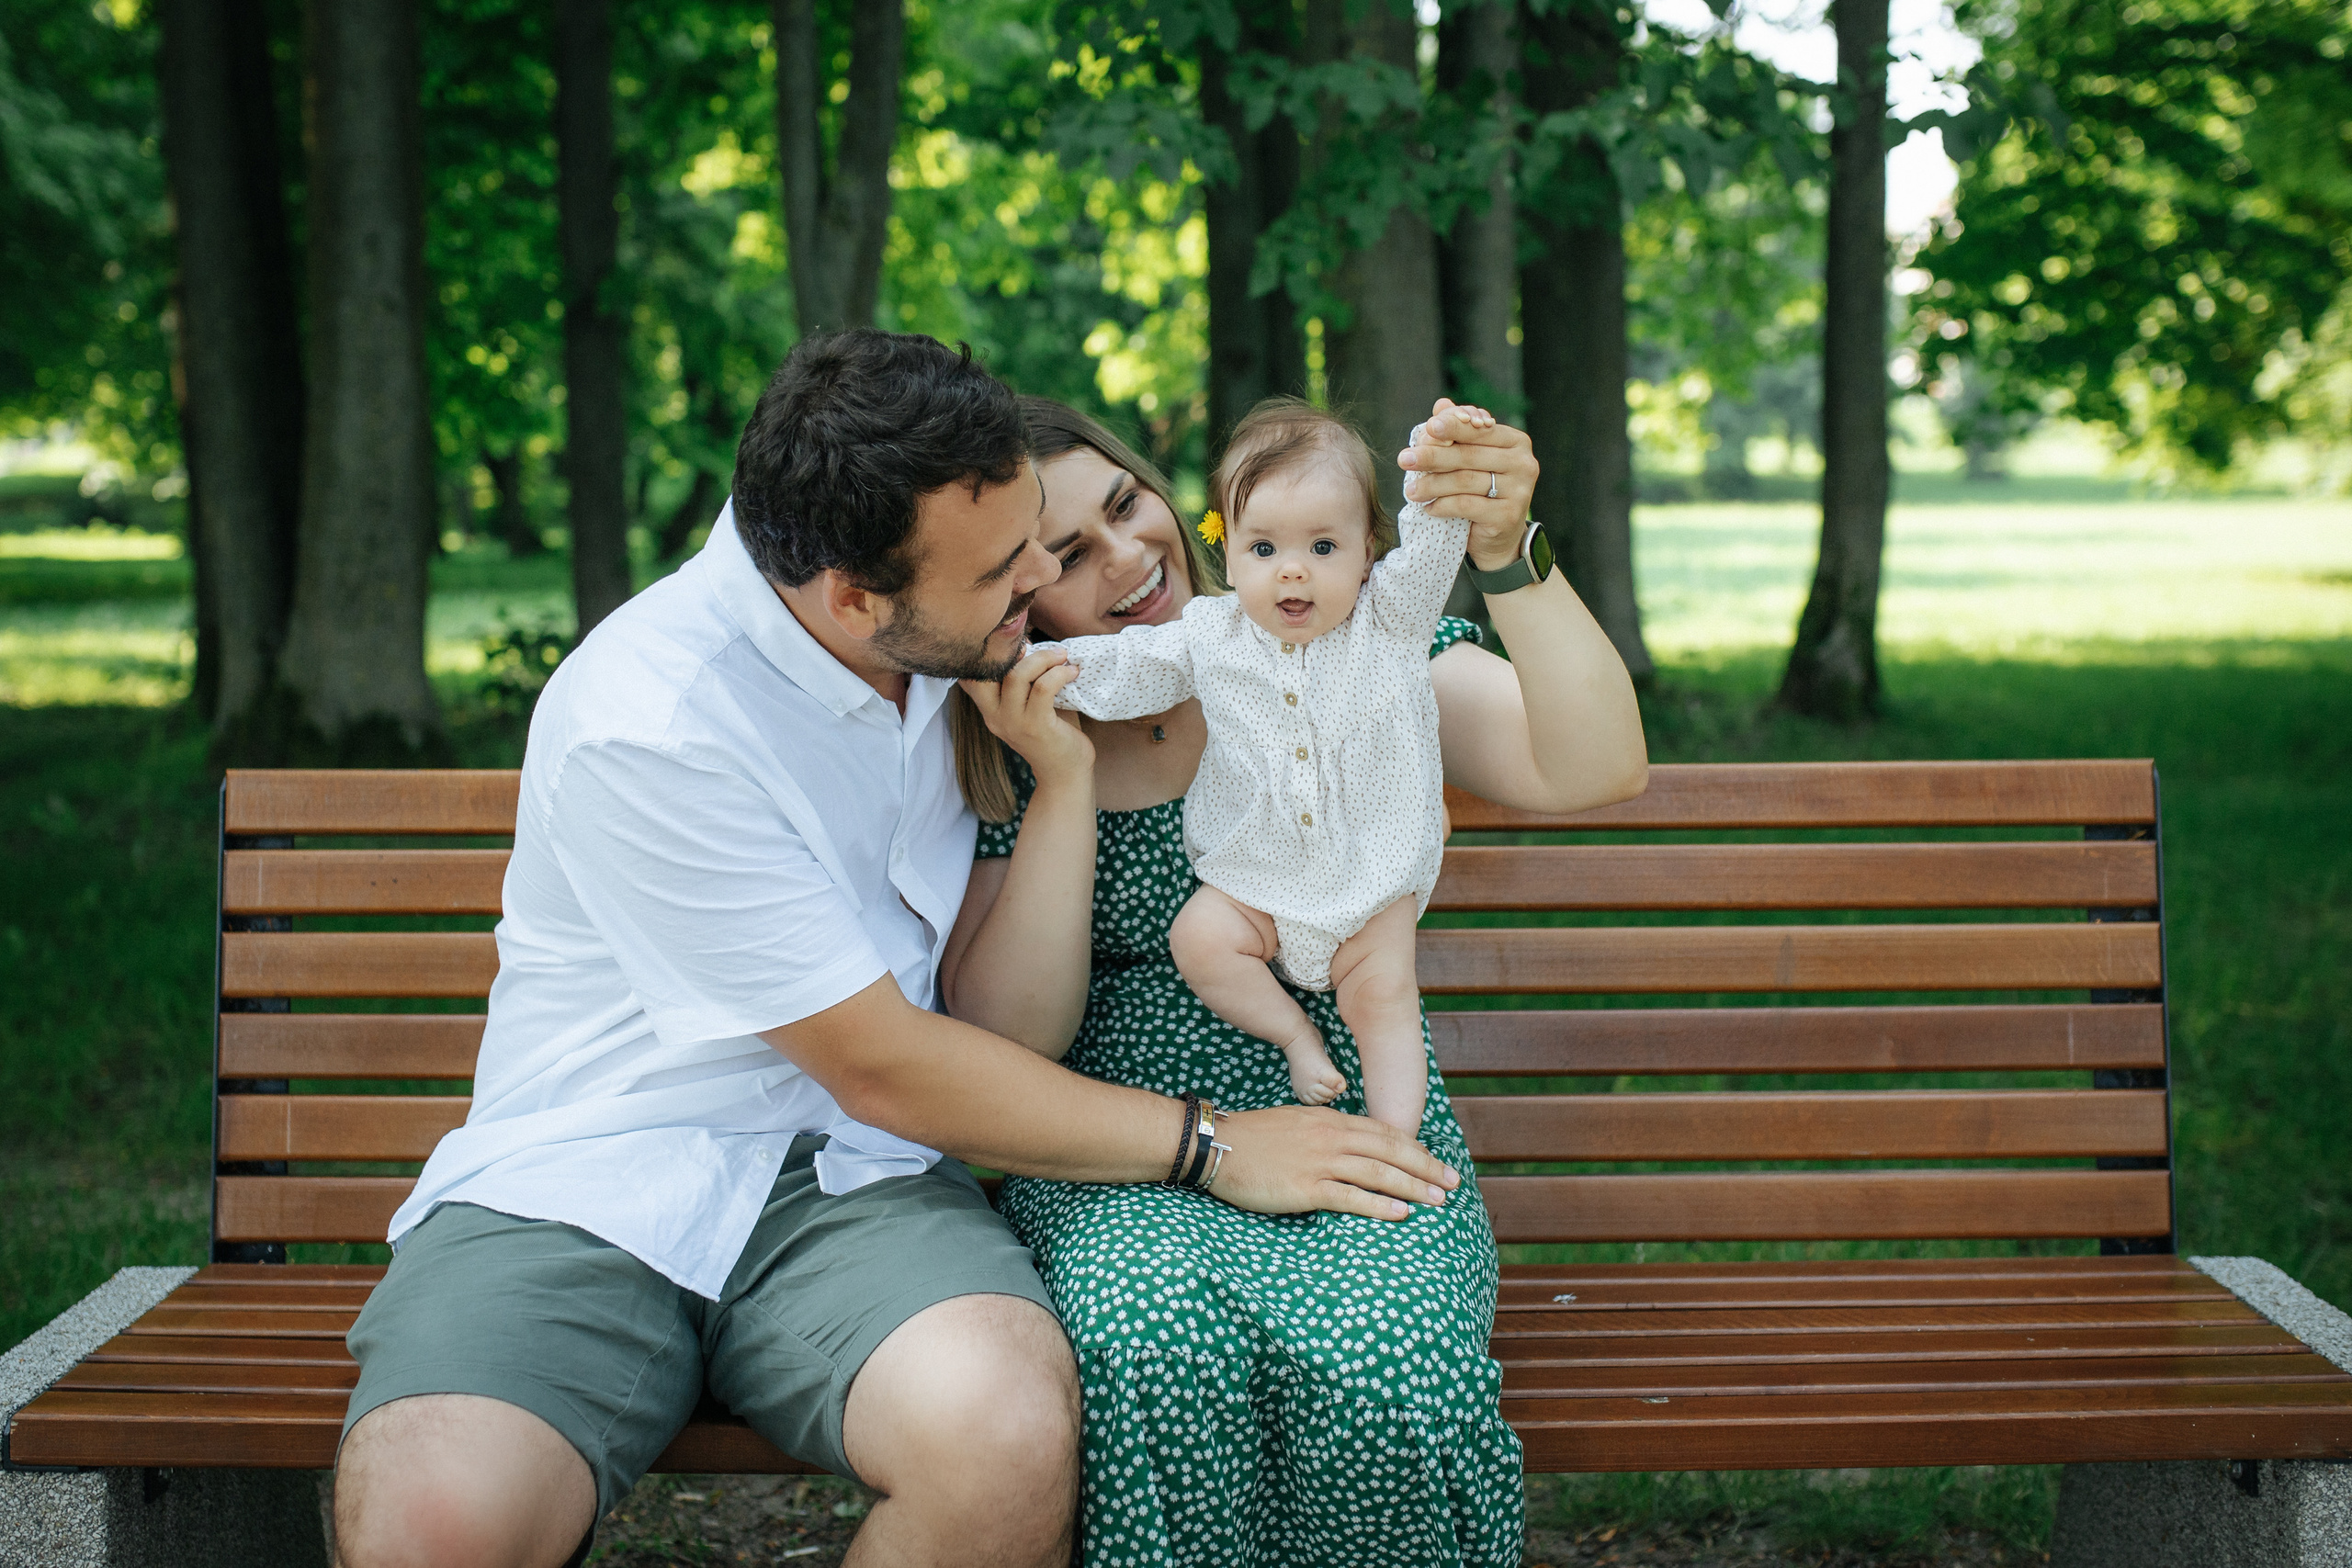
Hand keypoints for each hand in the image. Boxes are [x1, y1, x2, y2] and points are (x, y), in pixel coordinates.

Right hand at [960, 647, 1092, 786]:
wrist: (1066, 773)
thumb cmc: (1053, 732)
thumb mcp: (1030, 703)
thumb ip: (1025, 678)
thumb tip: (1026, 641)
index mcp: (990, 709)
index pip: (971, 675)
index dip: (989, 651)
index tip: (1016, 639)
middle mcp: (994, 716)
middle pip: (989, 669)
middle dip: (1013, 648)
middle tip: (1042, 645)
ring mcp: (1013, 722)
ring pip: (1018, 675)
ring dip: (1044, 658)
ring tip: (1063, 657)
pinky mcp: (1036, 726)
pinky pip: (1043, 687)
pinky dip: (1059, 673)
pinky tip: (1071, 673)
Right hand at [1210, 1105, 1460, 1220]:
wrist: (1217, 1144)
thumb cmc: (1253, 1138)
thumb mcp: (1296, 1123)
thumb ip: (1326, 1132)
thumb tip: (1352, 1147)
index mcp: (1330, 1119)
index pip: (1383, 1132)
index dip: (1415, 1149)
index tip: (1436, 1163)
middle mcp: (1331, 1136)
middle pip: (1390, 1151)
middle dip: (1425, 1168)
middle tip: (1452, 1184)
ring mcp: (1319, 1161)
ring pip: (1377, 1173)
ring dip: (1412, 1187)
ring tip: (1438, 1201)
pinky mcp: (1305, 1186)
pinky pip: (1349, 1196)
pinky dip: (1378, 1204)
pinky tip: (1400, 1213)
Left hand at [1398, 397, 1538, 569]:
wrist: (1499, 538)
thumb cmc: (1482, 491)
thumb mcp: (1471, 460)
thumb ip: (1458, 432)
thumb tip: (1441, 404)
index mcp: (1516, 441)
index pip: (1479, 430)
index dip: (1453, 427)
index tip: (1428, 427)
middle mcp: (1523, 463)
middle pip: (1469, 455)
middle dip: (1433, 456)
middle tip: (1405, 459)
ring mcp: (1520, 490)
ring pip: (1465, 481)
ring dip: (1432, 485)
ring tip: (1410, 490)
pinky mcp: (1509, 515)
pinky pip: (1467, 505)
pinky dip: (1443, 506)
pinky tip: (1428, 508)